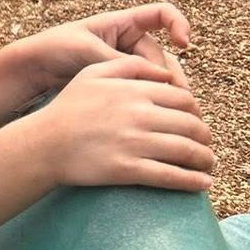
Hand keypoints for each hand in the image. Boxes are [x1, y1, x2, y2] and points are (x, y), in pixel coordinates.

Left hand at [13, 2, 194, 95]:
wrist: (31, 69)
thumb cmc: (54, 49)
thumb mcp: (88, 50)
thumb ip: (122, 63)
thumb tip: (160, 81)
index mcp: (122, 23)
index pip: (161, 14)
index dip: (178, 24)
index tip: (183, 43)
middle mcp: (128, 42)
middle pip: (163, 56)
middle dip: (172, 75)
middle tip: (178, 95)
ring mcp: (125, 65)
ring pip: (158, 77)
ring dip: (165, 92)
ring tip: (168, 108)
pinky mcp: (120, 84)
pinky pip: (143, 90)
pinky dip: (151, 100)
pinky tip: (154, 114)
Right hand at [35, 55, 214, 191]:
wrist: (42, 145)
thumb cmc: (67, 109)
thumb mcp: (92, 74)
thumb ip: (129, 66)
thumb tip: (164, 71)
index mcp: (133, 91)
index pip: (183, 99)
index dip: (196, 112)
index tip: (196, 122)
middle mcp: (137, 115)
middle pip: (191, 125)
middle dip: (205, 137)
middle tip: (205, 146)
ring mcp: (133, 143)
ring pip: (186, 151)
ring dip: (204, 159)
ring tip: (207, 165)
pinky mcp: (127, 169)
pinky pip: (171, 176)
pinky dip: (193, 181)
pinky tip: (203, 184)